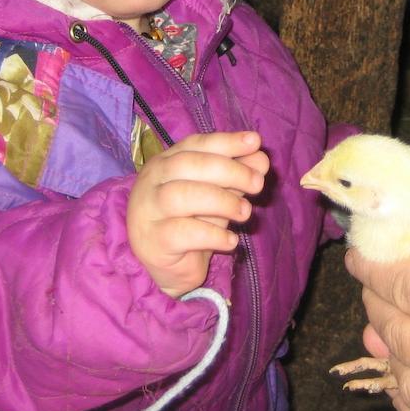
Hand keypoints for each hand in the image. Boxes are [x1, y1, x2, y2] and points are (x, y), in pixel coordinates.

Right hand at [128, 131, 267, 297]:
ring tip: (246, 212)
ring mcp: (148, 211)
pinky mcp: (154, 242)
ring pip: (183, 196)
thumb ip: (236, 176)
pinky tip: (231, 241)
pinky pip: (184, 233)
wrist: (172, 268)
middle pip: (188, 165)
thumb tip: (261, 158)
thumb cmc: (194, 222)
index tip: (255, 142)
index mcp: (165, 162)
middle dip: (229, 170)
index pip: (195, 144)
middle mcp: (151, 182)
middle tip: (257, 183)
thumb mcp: (219, 195)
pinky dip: (214, 235)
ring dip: (222, 201)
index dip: (226, 142)